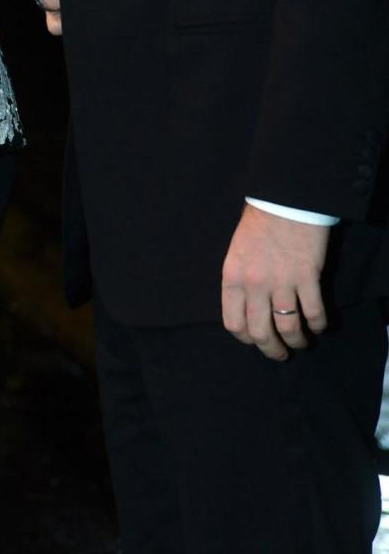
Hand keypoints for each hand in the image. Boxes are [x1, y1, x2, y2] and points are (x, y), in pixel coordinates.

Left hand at [221, 203, 329, 360]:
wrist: (284, 199)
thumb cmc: (259, 222)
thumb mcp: (237, 251)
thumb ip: (239, 280)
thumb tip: (247, 308)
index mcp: (232, 277)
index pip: (234, 323)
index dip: (246, 338)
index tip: (255, 340)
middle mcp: (255, 284)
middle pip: (261, 333)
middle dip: (272, 350)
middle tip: (280, 354)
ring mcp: (282, 282)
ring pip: (289, 328)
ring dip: (297, 341)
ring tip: (301, 343)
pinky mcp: (307, 277)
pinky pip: (313, 312)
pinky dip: (318, 324)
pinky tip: (320, 326)